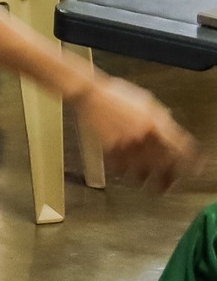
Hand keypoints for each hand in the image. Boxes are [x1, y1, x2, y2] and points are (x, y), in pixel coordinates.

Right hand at [72, 74, 197, 189]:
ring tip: (149, 185)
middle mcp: (142, 137)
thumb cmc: (115, 94)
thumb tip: (171, 131)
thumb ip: (161, 119)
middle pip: (162, 166)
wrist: (89, 94)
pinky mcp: (108, 149)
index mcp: (154, 124)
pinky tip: (126, 173)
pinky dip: (124, 173)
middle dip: (169, 178)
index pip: (180, 148)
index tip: (191, 167)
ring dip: (146, 180)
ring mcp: (125, 145)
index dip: (189, 160)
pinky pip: (120, 168)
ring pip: (141, 172)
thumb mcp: (146, 102)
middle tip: (170, 182)